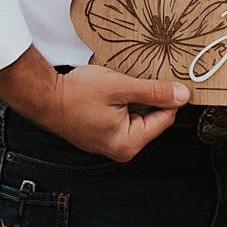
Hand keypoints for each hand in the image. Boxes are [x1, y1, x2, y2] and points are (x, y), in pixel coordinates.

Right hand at [0, 47, 189, 160]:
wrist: (43, 97)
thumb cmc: (77, 94)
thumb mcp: (121, 87)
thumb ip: (154, 91)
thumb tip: (183, 95)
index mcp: (128, 143)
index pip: (165, 119)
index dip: (170, 97)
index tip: (171, 78)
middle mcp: (120, 148)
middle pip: (152, 119)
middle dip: (151, 98)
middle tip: (143, 77)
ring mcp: (109, 143)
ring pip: (137, 116)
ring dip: (137, 98)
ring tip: (125, 83)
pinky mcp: (101, 134)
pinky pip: (123, 117)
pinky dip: (124, 103)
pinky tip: (115, 90)